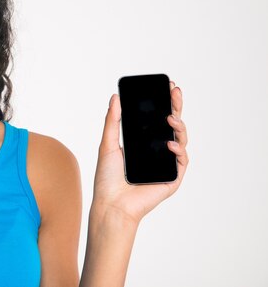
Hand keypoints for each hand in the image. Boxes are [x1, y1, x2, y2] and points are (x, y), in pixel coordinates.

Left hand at [91, 81, 188, 223]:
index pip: (158, 119)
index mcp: (144, 143)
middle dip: (176, 106)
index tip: (167, 86)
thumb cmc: (107, 178)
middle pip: (172, 125)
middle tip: (175, 91)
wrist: (111, 204)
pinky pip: (182, 160)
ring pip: (181, 139)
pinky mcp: (172, 178)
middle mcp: (157, 151)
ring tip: (170, 118)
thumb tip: (115, 97)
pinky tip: (171, 144)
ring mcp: (167, 164)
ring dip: (179, 126)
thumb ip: (113, 120)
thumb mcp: (108, 143)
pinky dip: (179, 150)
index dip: (164, 103)